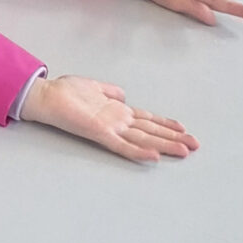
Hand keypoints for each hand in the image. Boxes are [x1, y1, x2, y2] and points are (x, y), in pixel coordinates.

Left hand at [20, 73, 196, 162]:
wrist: (46, 96)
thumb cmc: (66, 92)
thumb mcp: (93, 86)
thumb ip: (109, 91)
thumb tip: (124, 94)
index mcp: (118, 111)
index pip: (147, 119)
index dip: (166, 124)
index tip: (184, 128)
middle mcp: (118, 122)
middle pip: (152, 131)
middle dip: (174, 138)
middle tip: (196, 145)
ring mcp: (111, 129)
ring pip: (144, 139)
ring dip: (164, 145)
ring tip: (184, 150)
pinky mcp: (100, 133)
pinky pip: (122, 145)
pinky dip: (138, 151)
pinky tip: (154, 156)